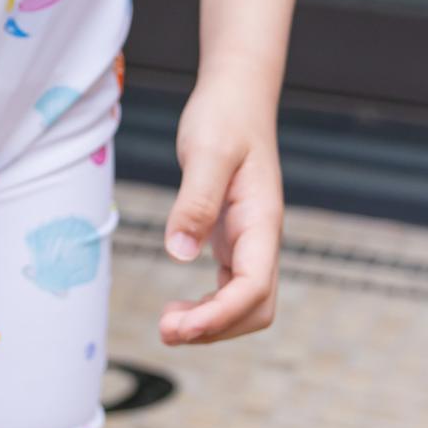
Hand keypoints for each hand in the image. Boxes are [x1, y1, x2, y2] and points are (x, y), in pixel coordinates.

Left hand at [160, 70, 283, 346]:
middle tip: (165, 331)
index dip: (220, 316)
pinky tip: (181, 308)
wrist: (236, 96)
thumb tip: (180, 254)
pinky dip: (208, 307)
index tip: (180, 328)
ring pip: (245, 304)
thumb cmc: (224, 117)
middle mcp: (261, 238)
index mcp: (262, 221)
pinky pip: (231, 288)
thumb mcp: (206, 151)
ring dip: (211, 323)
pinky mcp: (234, 238)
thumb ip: (195, 201)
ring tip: (167, 324)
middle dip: (216, 329)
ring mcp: (250, 241)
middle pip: (256, 308)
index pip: (253, 288)